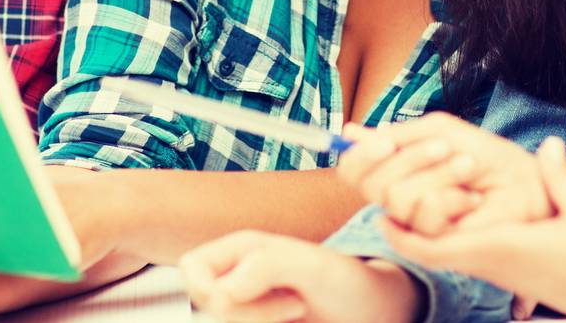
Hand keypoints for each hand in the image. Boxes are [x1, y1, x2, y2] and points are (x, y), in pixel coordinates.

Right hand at [180, 230, 423, 322]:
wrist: (373, 314)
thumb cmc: (347, 283)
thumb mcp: (316, 266)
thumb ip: (270, 264)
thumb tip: (224, 289)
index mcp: (242, 249)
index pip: (192, 271)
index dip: (212, 291)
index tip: (258, 296)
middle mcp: (237, 277)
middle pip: (206, 308)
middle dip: (247, 316)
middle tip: (294, 307)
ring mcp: (246, 307)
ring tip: (298, 313)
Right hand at [337, 113, 550, 235]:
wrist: (529, 183)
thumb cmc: (489, 158)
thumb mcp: (440, 133)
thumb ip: (398, 136)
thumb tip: (348, 132)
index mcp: (396, 175)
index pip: (353, 171)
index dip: (360, 155)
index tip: (385, 140)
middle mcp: (401, 204)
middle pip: (372, 184)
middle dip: (412, 157)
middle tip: (445, 148)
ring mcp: (418, 229)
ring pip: (398, 198)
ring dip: (440, 174)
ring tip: (469, 171)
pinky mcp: (438, 247)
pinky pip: (425, 215)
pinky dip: (453, 197)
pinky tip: (473, 200)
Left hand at [382, 137, 565, 322]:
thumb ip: (560, 177)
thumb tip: (549, 144)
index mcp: (498, 247)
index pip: (433, 246)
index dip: (401, 230)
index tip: (380, 209)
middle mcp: (490, 263)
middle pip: (428, 254)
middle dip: (402, 231)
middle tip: (386, 202)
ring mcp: (498, 273)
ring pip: (444, 258)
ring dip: (424, 234)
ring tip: (415, 200)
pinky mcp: (508, 276)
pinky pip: (463, 259)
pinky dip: (447, 240)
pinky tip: (455, 215)